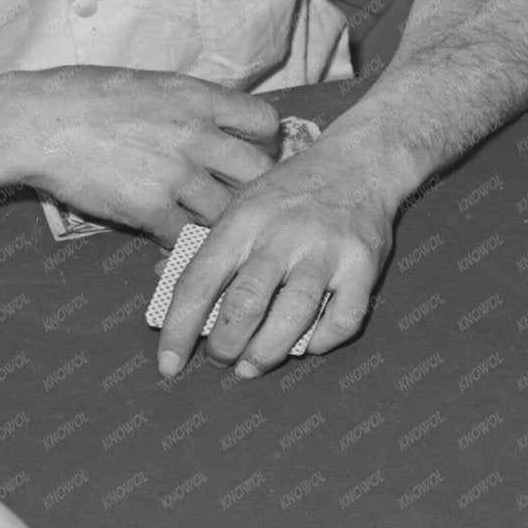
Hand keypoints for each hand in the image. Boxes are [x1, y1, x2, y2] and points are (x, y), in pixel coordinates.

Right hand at [4, 66, 279, 246]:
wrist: (35, 122)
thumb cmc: (83, 97)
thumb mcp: (149, 84)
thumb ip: (190, 104)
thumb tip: (219, 120)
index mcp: (196, 97)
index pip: (265, 122)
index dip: (264, 144)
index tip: (250, 155)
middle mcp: (195, 133)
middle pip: (259, 174)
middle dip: (255, 192)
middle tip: (239, 202)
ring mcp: (176, 173)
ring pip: (228, 214)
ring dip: (220, 226)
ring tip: (207, 230)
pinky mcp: (151, 208)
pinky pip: (188, 239)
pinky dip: (184, 246)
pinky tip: (174, 243)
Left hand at [155, 134, 396, 377]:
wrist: (359, 162)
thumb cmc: (292, 191)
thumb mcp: (243, 204)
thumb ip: (210, 245)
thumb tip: (165, 280)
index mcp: (243, 220)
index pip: (198, 282)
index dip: (179, 329)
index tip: (168, 364)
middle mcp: (282, 234)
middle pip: (245, 304)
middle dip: (225, 345)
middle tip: (221, 359)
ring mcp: (325, 251)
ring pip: (293, 316)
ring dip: (267, 352)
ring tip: (253, 366)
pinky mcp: (363, 266)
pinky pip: (343, 319)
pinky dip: (322, 341)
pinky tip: (307, 345)